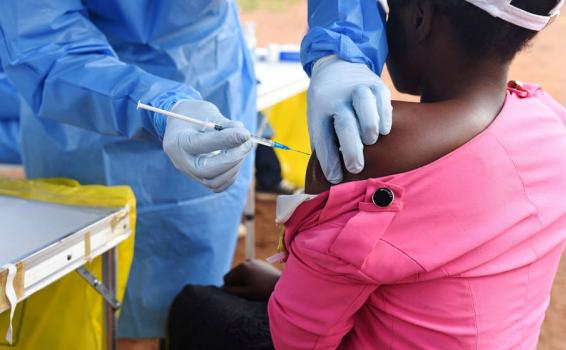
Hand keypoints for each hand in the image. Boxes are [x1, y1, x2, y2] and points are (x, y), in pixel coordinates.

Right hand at [163, 99, 252, 191]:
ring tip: (243, 147)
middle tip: (248, 143)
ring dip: (234, 166)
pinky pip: (218, 185)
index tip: (246, 134)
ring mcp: (189, 173)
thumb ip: (226, 124)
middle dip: (233, 158)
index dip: (227, 140)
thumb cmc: (196, 115)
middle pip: (207, 170)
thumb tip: (245, 135)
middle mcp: (181, 161)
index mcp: (178, 141)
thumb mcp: (208, 112)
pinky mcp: (199, 179)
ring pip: (214, 182)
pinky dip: (231, 174)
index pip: (203, 144)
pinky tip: (237, 158)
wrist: (181, 124)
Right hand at [223, 259, 280, 300]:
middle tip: (249, 291)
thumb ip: (232, 290)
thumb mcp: (246, 293)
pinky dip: (250, 277)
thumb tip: (222, 288)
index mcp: (242, 267)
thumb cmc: (264, 291)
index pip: (226, 278)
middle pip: (234, 274)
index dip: (230, 288)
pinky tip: (259, 283)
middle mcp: (247, 261)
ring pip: (241, 273)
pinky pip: (249, 271)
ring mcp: (254, 261)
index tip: (241, 293)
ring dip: (244, 280)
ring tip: (255, 287)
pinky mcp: (260, 263)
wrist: (282, 285)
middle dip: (237, 283)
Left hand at [307, 55, 392, 183]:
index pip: (322, 137)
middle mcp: (337, 97)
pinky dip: (385, 116)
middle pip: (344, 123)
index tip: (335, 179)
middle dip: (350, 149)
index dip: (328, 159)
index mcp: (319, 109)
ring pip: (364, 105)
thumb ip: (324, 144)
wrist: (336, 65)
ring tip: (371, 142)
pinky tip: (384, 131)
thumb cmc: (328, 105)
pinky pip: (383, 99)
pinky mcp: (375, 84)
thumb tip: (332, 177)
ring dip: (369, 127)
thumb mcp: (319, 120)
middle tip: (356, 168)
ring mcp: (357, 88)